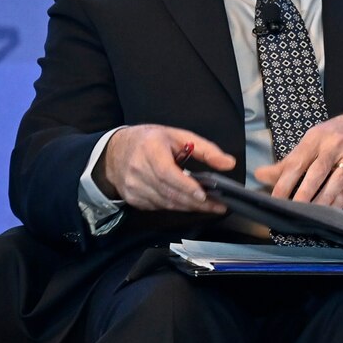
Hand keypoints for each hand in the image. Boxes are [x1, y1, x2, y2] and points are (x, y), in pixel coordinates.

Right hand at [95, 125, 233, 213]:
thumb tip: (228, 163)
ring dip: (188, 207)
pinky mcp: (132, 198)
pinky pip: (158, 207)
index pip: (167, 173)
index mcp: (150, 149)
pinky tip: (186, 203)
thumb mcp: (179, 136)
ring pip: (165, 203)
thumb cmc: (149, 141)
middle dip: (195, 202)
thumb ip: (206, 150)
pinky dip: (174, 206)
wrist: (114, 150)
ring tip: (208, 206)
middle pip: (169, 192)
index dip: (186, 186)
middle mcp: (138, 169)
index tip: (204, 194)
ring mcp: (133, 186)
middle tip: (217, 205)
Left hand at [255, 110, 342, 206]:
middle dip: (302, 194)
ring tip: (309, 215)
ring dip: (321, 202)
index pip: (297, 162)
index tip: (274, 198)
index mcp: (316, 137)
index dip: (284, 182)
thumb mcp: (315, 140)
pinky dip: (338, 203)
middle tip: (291, 210)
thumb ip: (290, 160)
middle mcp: (335, 145)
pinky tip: (328, 213)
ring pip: (335, 183)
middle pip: (316, 173)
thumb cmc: (340, 134)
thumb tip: (261, 175)